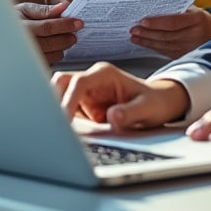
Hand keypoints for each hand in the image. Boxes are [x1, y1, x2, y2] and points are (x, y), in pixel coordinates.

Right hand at [16, 0, 81, 64]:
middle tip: (74, 34)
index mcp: (21, 27)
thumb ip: (44, 10)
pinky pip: (46, 62)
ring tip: (67, 40)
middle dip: (66, 38)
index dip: (65, 25)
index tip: (78, 23)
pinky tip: (56, 48)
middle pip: (50, 43)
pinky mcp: (28, 64)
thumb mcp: (25, 9)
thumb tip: (64, 7)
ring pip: (50, 55)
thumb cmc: (13, 19)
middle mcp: (22, 43)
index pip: (47, 27)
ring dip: (62, 48)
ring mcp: (24, 56)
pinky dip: (55, 56)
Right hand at [54, 62, 189, 129]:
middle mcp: (91, 81)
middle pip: (60, 83)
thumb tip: (113, 117)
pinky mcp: (84, 107)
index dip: (68, 101)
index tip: (63, 119)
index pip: (78, 83)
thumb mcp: (147, 109)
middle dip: (52, 101)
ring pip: (59, 97)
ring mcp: (86, 93)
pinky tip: (69, 135)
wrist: (158, 104)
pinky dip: (64, 123)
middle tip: (53, 125)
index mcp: (105, 75)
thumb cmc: (154, 102)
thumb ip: (130, 113)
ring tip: (60, 133)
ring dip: (57, 113)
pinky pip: (67, 112)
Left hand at [130, 7, 210, 57]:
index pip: (174, 22)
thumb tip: (152, 9)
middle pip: (167, 35)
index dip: (157, 22)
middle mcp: (194, 35)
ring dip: (147, 41)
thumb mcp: (192, 9)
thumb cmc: (199, 18)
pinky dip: (152, 47)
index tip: (143, 21)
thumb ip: (176, 9)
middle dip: (148, 32)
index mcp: (197, 19)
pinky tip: (143, 43)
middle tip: (133, 29)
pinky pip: (165, 51)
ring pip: (164, 45)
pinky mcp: (184, 56)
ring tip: (134, 36)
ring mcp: (190, 48)